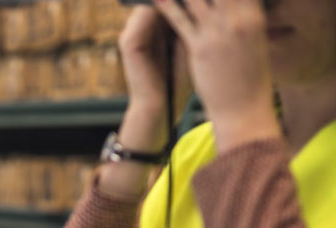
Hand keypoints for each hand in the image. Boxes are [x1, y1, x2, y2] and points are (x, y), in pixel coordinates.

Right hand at [118, 5, 193, 151]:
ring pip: (150, 4)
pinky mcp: (129, 43)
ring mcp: (131, 35)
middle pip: (158, 1)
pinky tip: (179, 4)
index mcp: (152, 30)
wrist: (160, 109)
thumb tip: (206, 3)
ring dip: (169, 0)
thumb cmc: (179, 82)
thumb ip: (191, 22)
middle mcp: (139, 29)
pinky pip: (144, 17)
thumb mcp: (189, 47)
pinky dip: (161, 7)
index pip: (167, 2)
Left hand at [154, 0, 281, 150]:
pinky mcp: (200, 47)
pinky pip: (179, 18)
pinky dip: (167, 4)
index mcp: (255, 18)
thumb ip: (245, 21)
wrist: (245, 112)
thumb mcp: (255, 45)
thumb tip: (239, 7)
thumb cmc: (251, 81)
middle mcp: (238, 20)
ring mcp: (218, 33)